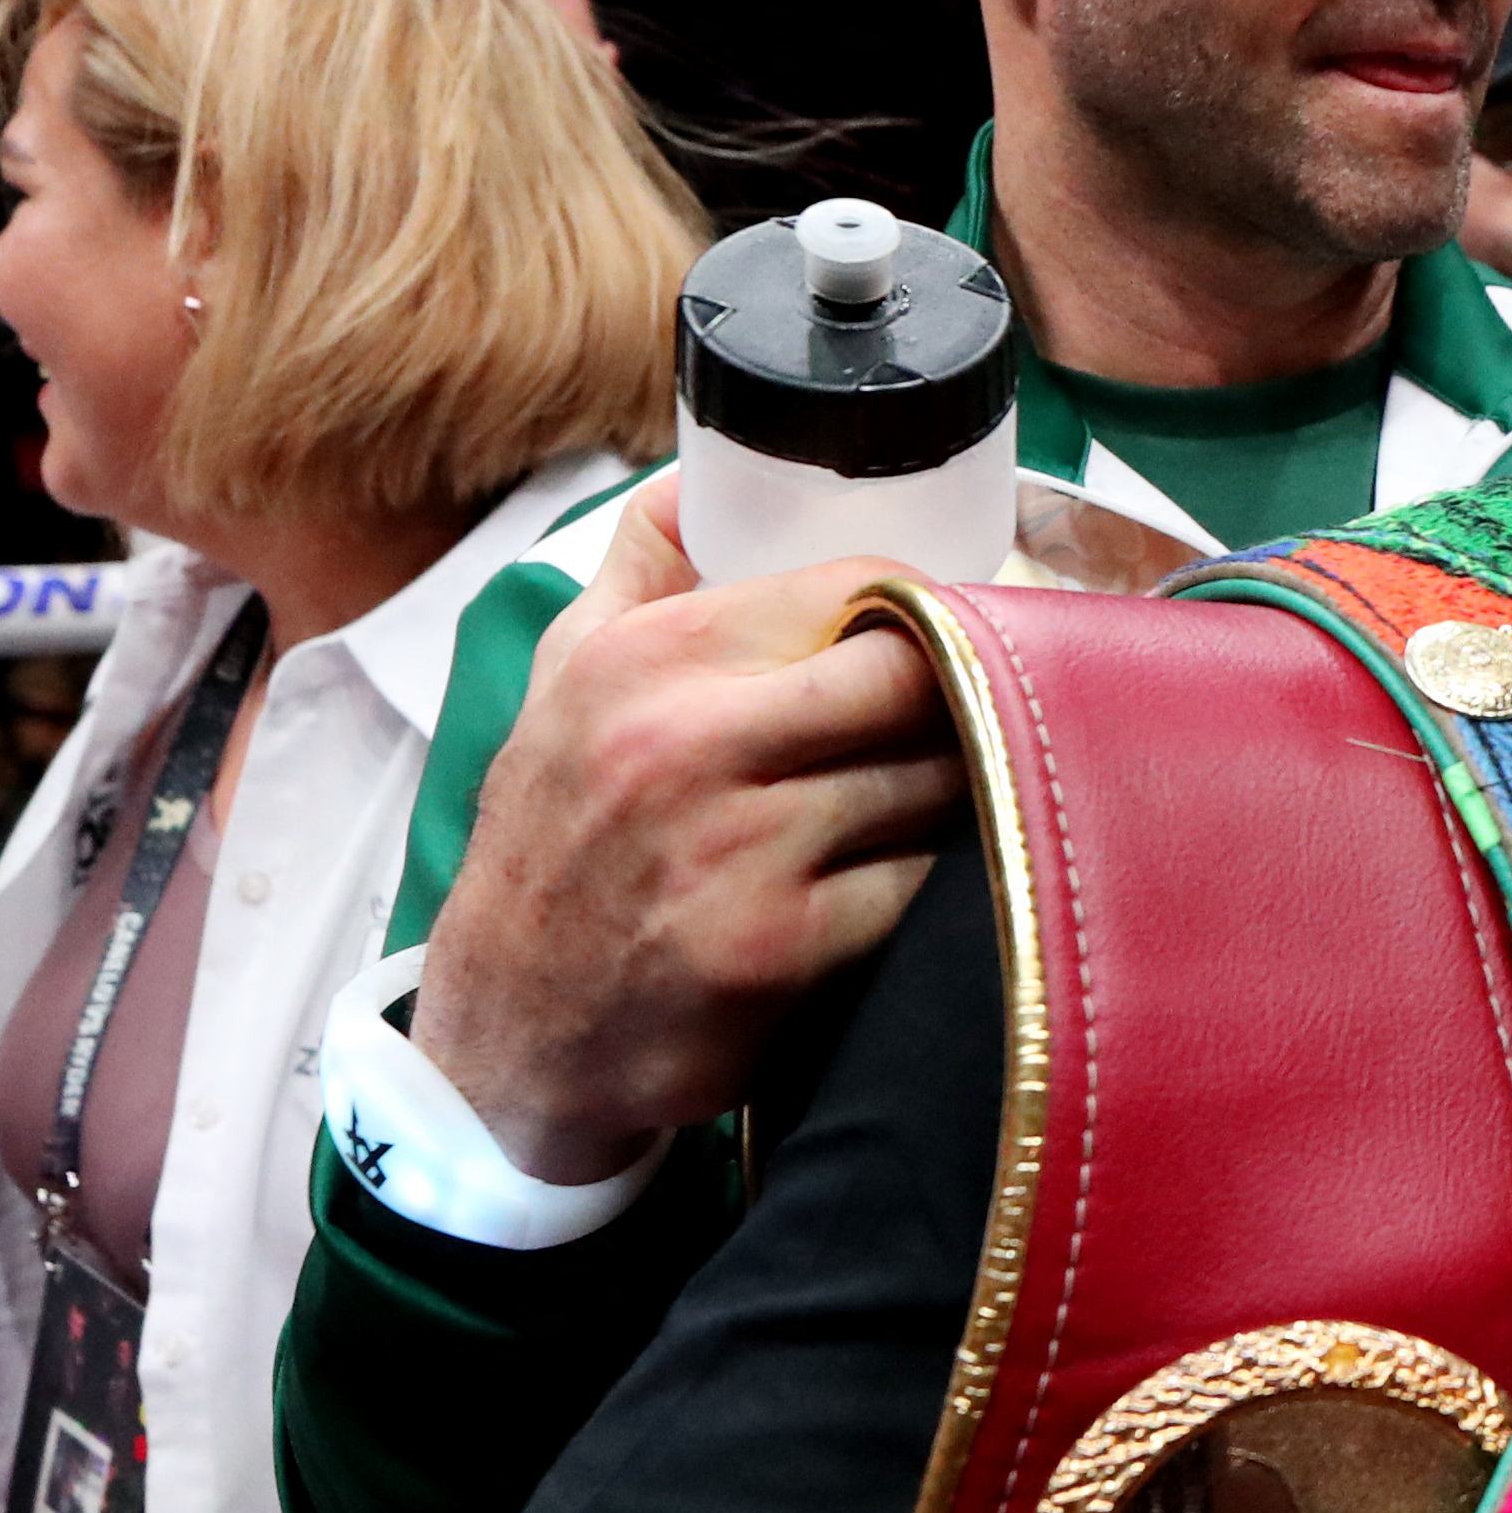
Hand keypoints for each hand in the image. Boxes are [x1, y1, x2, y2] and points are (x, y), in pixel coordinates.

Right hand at [414, 481, 956, 1183]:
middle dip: (977, 683)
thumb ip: (641, 569)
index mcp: (649, 658)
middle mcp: (689, 743)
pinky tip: (925, 868)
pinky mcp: (786, 948)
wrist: (510, 1033)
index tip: (971, 617)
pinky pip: (924, 878)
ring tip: (969, 783)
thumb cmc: (556, 843)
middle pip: (918, 671)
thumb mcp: (566, 681)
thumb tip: (701, 480)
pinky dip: (942, 871)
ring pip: (940, 774)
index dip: (938, 597)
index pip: (859, 583)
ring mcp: (741, 848)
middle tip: (1000, 699)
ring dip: (975, 778)